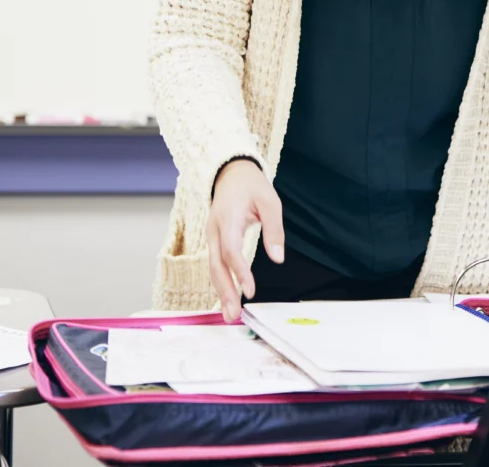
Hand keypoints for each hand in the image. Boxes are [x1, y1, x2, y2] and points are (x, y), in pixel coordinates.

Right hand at [206, 159, 284, 322]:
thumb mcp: (270, 200)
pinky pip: (215, 264)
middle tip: (234, 314)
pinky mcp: (214, 241)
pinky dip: (220, 283)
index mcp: (228, 218)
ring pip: (213, 268)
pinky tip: (227, 299)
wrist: (230, 173)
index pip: (231, 249)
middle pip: (216, 265)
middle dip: (224, 291)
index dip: (239, 271)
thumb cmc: (252, 186)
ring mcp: (211, 236)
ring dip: (220, 292)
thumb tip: (277, 258)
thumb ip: (274, 229)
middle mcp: (215, 230)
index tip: (250, 289)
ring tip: (230, 315)